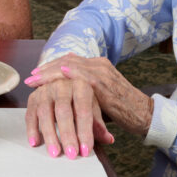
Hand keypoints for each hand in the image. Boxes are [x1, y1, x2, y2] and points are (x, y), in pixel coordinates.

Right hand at [25, 75, 113, 158]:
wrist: (64, 83)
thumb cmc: (81, 99)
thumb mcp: (93, 108)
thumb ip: (98, 125)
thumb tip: (108, 139)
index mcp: (81, 85)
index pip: (83, 110)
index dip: (85, 131)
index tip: (86, 150)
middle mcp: (61, 84)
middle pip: (63, 110)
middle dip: (67, 134)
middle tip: (72, 154)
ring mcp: (45, 89)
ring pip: (45, 112)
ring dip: (49, 134)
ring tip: (55, 153)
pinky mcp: (33, 97)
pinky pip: (30, 114)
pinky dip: (32, 129)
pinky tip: (35, 142)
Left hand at [26, 54, 153, 137]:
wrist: (146, 115)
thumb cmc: (122, 111)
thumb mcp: (99, 99)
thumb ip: (84, 95)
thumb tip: (64, 100)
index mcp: (98, 66)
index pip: (69, 61)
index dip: (51, 67)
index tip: (36, 74)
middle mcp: (99, 64)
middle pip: (66, 61)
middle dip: (46, 69)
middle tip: (30, 77)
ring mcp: (102, 71)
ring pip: (70, 66)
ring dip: (50, 73)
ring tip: (35, 80)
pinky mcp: (105, 82)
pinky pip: (83, 75)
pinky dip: (69, 73)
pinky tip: (58, 74)